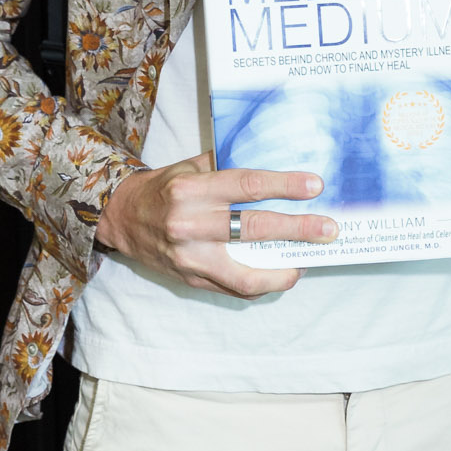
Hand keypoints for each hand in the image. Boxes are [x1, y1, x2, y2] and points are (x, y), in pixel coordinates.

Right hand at [94, 151, 333, 299]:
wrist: (122, 218)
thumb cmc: (164, 188)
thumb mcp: (191, 167)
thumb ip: (229, 165)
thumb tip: (276, 161)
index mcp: (192, 190)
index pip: (247, 185)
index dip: (285, 185)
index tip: (315, 185)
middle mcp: (190, 224)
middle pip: (253, 228)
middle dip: (297, 229)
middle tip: (328, 229)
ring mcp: (190, 257)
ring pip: (246, 274)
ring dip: (283, 270)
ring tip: (307, 262)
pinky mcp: (192, 279)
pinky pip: (235, 289)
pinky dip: (263, 284)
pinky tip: (282, 273)